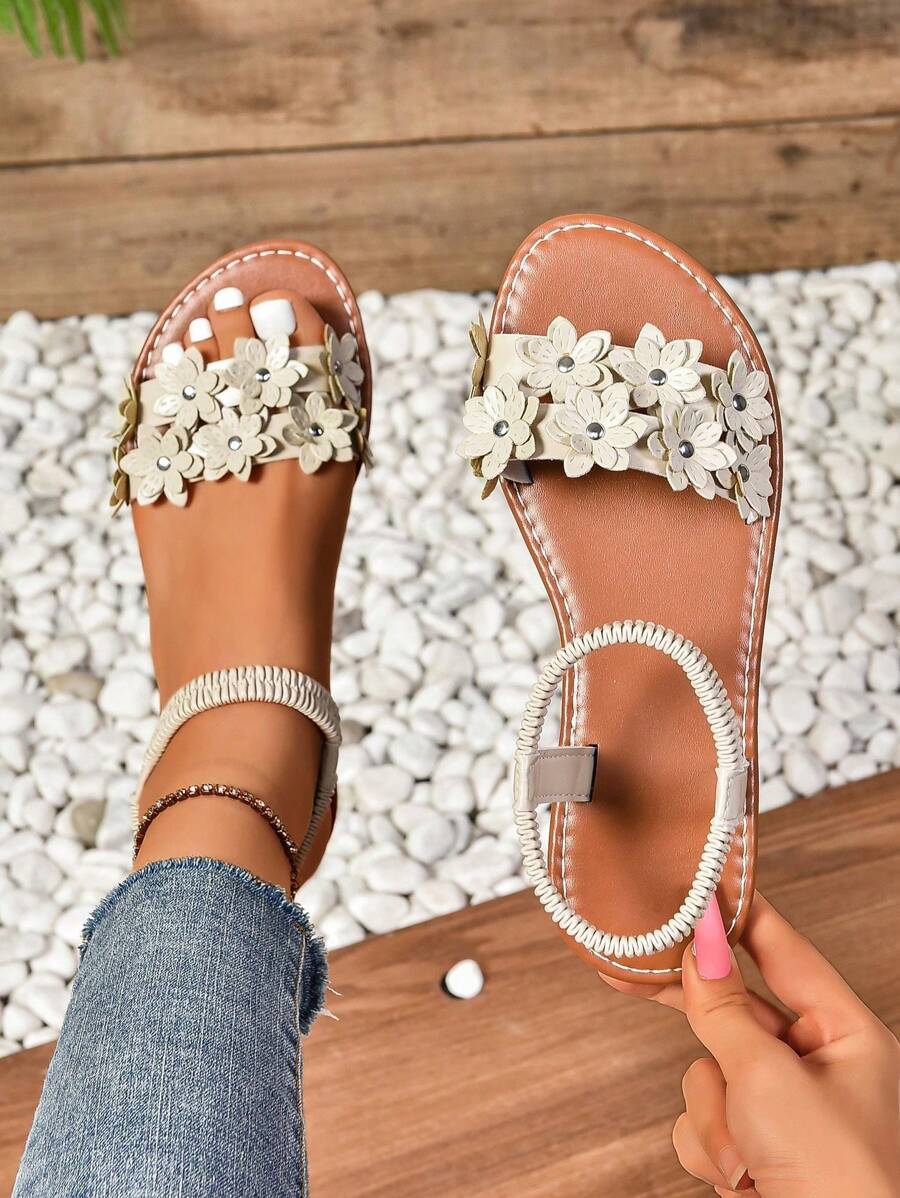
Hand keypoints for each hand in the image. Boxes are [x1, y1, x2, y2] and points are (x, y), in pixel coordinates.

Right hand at [673, 894, 899, 1196]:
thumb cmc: (839, 1183)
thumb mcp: (770, 1080)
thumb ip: (723, 1009)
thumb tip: (698, 947)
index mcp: (846, 1034)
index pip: (782, 948)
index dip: (737, 912)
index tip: (695, 882)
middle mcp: (819, 1068)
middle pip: (736, 1011)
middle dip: (703, 1024)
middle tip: (638, 968)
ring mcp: (787, 1111)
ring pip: (709, 1072)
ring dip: (713, 1114)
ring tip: (744, 1154)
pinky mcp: (759, 1149)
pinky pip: (705, 1120)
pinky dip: (710, 1148)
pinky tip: (738, 1178)